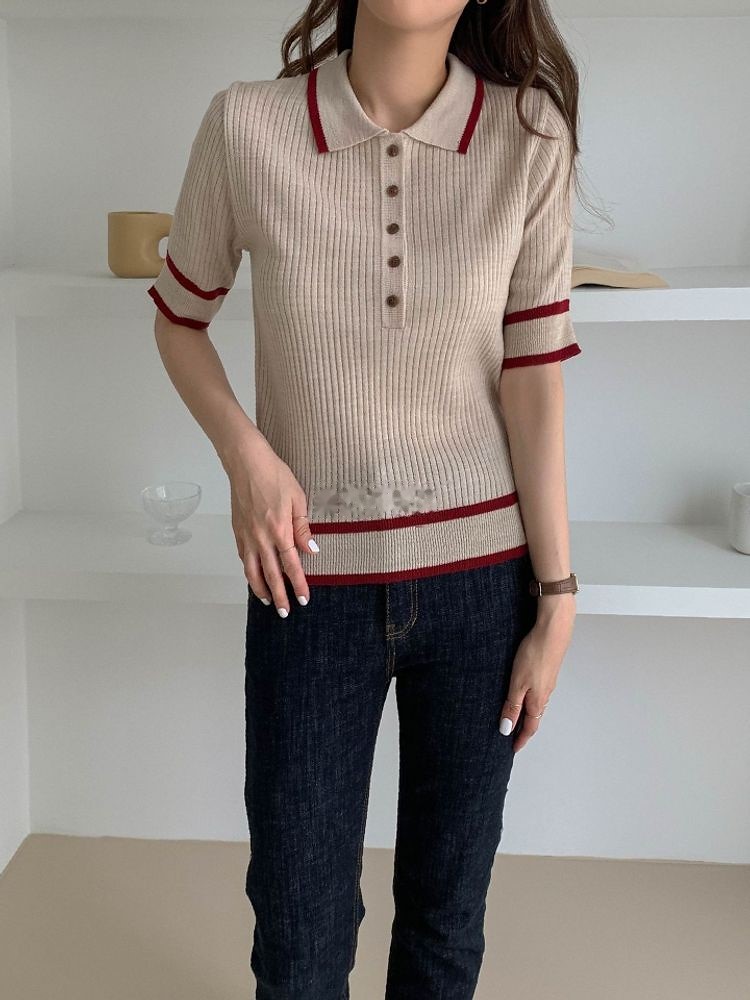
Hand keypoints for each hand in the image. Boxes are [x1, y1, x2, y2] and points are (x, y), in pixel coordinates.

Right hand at [227, 437, 318, 616]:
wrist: (246, 463)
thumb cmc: (274, 476)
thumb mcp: (298, 499)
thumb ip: (303, 528)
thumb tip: (311, 550)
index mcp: (280, 531)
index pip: (291, 566)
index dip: (297, 584)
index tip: (303, 599)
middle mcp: (261, 538)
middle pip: (271, 575)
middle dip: (279, 596)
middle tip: (284, 612)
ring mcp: (247, 536)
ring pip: (252, 571)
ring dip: (260, 588)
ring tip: (267, 601)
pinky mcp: (237, 531)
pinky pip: (244, 557)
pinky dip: (249, 571)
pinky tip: (254, 576)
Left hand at [499, 598, 574, 750]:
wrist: (553, 631)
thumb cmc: (535, 655)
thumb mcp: (517, 683)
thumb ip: (512, 706)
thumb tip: (507, 729)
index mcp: (537, 700)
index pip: (529, 727)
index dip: (521, 739)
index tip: (514, 749)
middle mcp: (545, 694)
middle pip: (534, 717)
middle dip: (525, 729)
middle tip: (515, 737)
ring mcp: (548, 682)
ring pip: (537, 704)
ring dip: (528, 714)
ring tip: (517, 718)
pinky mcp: (548, 670)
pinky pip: (539, 692)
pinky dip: (531, 699)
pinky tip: (525, 693)